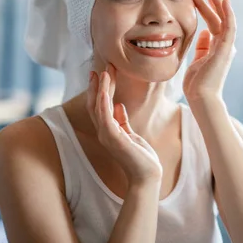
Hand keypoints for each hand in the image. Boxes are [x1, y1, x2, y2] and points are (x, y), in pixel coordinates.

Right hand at [86, 65, 161, 185]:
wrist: (147, 176)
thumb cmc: (140, 157)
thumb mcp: (131, 134)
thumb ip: (122, 121)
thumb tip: (119, 106)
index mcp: (107, 130)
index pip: (98, 106)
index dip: (97, 89)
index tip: (100, 73)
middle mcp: (103, 132)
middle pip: (95, 103)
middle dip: (98, 84)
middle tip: (103, 66)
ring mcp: (107, 135)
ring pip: (99, 107)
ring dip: (101, 88)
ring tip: (105, 72)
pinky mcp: (114, 138)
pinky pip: (105, 117)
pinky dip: (103, 102)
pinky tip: (104, 90)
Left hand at [183, 0, 236, 101]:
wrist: (201, 98)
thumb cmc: (197, 85)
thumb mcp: (197, 61)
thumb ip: (202, 47)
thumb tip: (204, 33)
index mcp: (216, 48)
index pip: (211, 23)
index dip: (204, 9)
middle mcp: (223, 46)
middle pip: (218, 18)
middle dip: (211, 2)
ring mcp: (226, 47)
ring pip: (223, 19)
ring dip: (217, 3)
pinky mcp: (226, 49)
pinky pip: (229, 27)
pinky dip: (228, 14)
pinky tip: (225, 0)